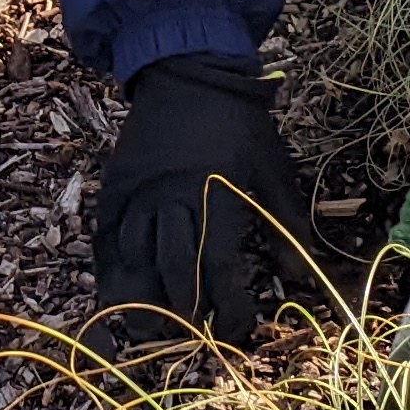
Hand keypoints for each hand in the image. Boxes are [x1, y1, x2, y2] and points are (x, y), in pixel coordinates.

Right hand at [91, 53, 317, 347]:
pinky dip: (110, 267)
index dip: (230, 306)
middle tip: (195, 337)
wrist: (190, 72)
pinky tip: (115, 293)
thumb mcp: (274, 171)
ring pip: (135, 257)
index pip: (220, 267)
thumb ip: (287, 226)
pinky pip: (107, 234)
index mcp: (216, 195)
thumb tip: (302, 280)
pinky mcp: (116, 185)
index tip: (241, 329)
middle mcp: (173, 198)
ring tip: (153, 328)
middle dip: (185, 312)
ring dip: (144, 298)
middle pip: (174, 270)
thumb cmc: (241, 126)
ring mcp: (139, 192)